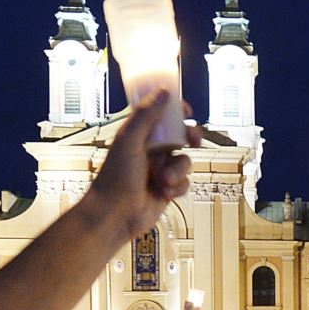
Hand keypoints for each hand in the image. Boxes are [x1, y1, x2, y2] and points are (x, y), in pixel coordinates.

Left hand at [83, 89, 200, 241]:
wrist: (115, 215)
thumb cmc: (115, 179)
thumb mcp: (129, 141)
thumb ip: (146, 115)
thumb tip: (163, 93)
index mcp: (139, 136)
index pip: (161, 116)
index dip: (175, 111)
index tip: (186, 109)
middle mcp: (151, 151)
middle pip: (180, 137)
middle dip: (189, 138)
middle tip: (193, 140)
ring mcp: (160, 170)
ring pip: (185, 161)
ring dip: (178, 171)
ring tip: (164, 179)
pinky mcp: (168, 188)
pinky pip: (185, 182)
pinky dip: (178, 187)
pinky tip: (165, 192)